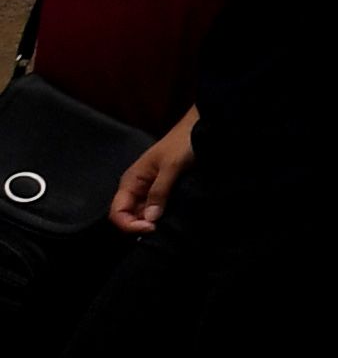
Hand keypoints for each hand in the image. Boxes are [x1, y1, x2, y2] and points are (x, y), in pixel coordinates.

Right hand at [108, 111, 196, 233]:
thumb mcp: (171, 167)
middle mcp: (136, 188)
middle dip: (141, 226)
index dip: (129, 225)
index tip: (151, 228)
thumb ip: (159, 192)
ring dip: (153, 222)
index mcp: (130, 181)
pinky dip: (162, 216)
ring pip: (143, 214)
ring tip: (170, 225)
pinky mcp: (164, 189)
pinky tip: (174, 219)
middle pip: (129, 216)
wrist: (200, 127)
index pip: (117, 212)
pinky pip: (157, 208)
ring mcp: (150, 189)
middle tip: (162, 229)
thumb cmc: (183, 143)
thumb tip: (150, 219)